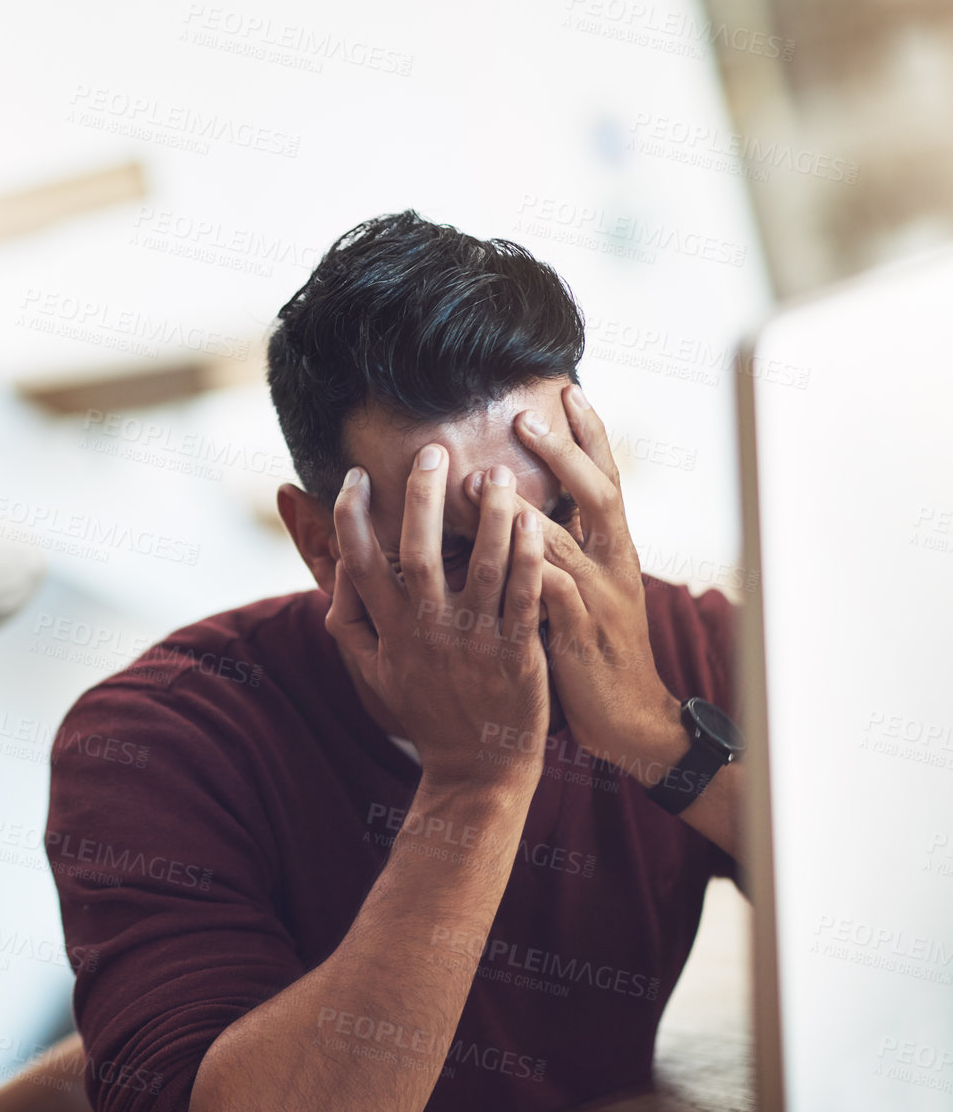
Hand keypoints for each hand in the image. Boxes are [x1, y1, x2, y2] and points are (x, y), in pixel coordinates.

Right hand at [328, 445, 550, 789]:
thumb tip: (342, 566)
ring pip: (480, 566)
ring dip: (488, 516)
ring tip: (496, 473)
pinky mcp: (518, 654)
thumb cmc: (425, 710)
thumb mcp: (373, 671)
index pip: (359, 562)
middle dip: (423, 498)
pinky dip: (528, 558)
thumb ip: (350, 620)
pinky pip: (523, 597)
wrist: (477, 769)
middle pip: (417, 552)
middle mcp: (428, 631)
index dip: (351, 516)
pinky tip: (534, 520)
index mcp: (390, 630)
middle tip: (432, 450)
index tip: (356, 476)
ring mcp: (474, 642)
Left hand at [489, 383, 680, 773]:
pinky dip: (529, 576)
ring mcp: (601, 601)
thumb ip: (558, 548)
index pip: (604, 480)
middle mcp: (613, 566)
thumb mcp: (582, 590)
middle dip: (563, 455)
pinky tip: (500, 558)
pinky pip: (557, 600)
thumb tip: (524, 506)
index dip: (589, 436)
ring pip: (565, 545)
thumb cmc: (594, 649)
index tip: (568, 390)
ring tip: (482, 482)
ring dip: (524, 512)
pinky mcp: (583, 639)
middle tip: (524, 418)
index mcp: (611, 551)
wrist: (630, 721)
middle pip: (598, 496)